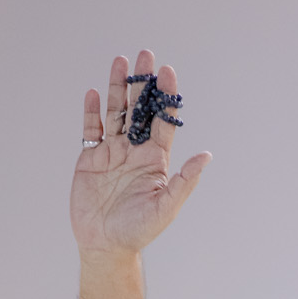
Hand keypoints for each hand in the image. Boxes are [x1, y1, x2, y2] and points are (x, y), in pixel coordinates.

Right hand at [71, 51, 209, 260]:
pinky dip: (92, 111)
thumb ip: (184, 181)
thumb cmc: (139, 230)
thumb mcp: (166, 207)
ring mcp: (113, 152)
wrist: (106, 244)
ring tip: (120, 61)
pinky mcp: (91, 157)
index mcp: (156, 160)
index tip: (167, 73)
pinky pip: (91, 129)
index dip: (165, 98)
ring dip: (117, 88)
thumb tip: (206, 156)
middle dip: (143, 83)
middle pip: (139, 109)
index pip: (162, 122)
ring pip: (116, 113)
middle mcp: (135, 151)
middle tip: (146, 54)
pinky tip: (93, 93)